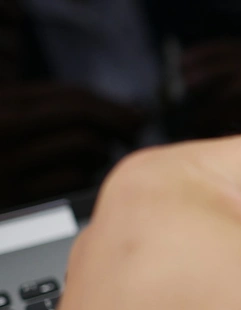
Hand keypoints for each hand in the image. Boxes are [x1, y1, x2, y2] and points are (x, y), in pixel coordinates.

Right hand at [0, 83, 142, 206]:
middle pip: (82, 114)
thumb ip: (65, 108)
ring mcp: (7, 161)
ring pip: (85, 143)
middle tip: (133, 135)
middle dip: (118, 122)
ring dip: (101, 153)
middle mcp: (2, 127)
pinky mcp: (17, 194)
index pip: (74, 96)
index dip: (114, 106)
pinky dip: (86, 178)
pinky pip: (76, 177)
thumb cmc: (10, 151)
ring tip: (93, 160)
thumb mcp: (22, 117)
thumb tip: (134, 114)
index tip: (137, 116)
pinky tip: (78, 179)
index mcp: (5, 102)